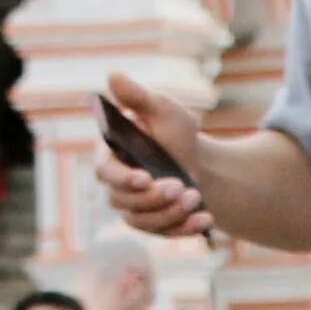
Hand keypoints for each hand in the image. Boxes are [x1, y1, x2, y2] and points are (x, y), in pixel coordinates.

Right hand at [94, 75, 214, 242]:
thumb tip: (113, 75)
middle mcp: (116, 185)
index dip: (123, 179)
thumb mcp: (161, 110)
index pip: (105, 173)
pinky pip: (163, 234)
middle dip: (153, 197)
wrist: (200, 162)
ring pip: (143, 221)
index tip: (146, 178)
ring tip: (196, 196)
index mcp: (110, 155)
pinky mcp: (152, 225)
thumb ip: (137, 97)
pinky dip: (185, 228)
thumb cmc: (175, 133)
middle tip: (180, 186)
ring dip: (171, 212)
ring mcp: (133, 209)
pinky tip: (205, 219)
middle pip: (123, 201)